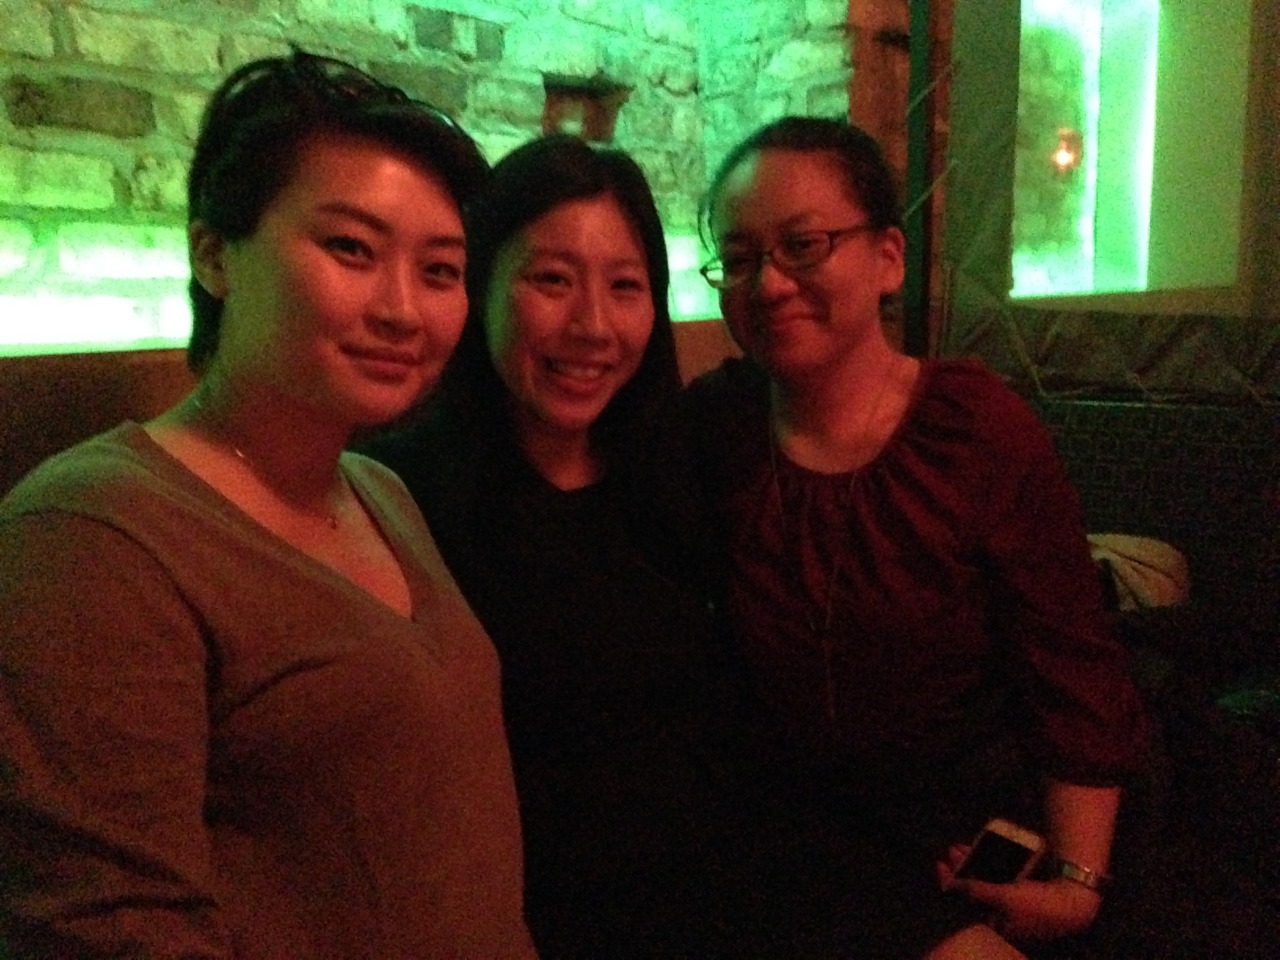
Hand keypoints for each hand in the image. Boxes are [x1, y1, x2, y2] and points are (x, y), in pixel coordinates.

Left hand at [937, 844, 1102, 941]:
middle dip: (961, 870)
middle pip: (973, 892)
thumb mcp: (1003, 898)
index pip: (964, 905)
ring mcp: (1012, 907)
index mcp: (994, 927)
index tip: (940, 864)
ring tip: (962, 847)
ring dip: (973, 865)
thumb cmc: (1037, 905)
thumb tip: (951, 886)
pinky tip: (983, 851)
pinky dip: (989, 866)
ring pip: (985, 883)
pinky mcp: (1023, 895)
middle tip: (952, 850)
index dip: (949, 884)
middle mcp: (1001, 919)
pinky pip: (998, 879)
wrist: (1074, 902)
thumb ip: (976, 892)